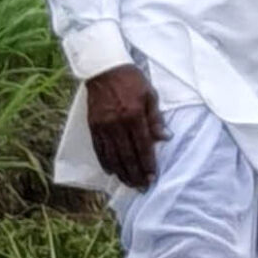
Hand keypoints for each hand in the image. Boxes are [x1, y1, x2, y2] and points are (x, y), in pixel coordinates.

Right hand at [84, 65, 164, 188]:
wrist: (104, 69)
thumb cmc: (132, 80)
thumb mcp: (150, 95)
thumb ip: (156, 118)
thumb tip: (165, 138)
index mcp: (134, 115)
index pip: (143, 146)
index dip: (148, 163)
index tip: (153, 177)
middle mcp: (117, 124)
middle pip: (127, 155)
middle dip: (135, 173)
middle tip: (142, 187)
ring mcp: (103, 126)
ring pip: (112, 155)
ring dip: (121, 172)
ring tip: (129, 184)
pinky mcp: (93, 125)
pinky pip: (99, 148)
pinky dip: (105, 162)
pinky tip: (111, 171)